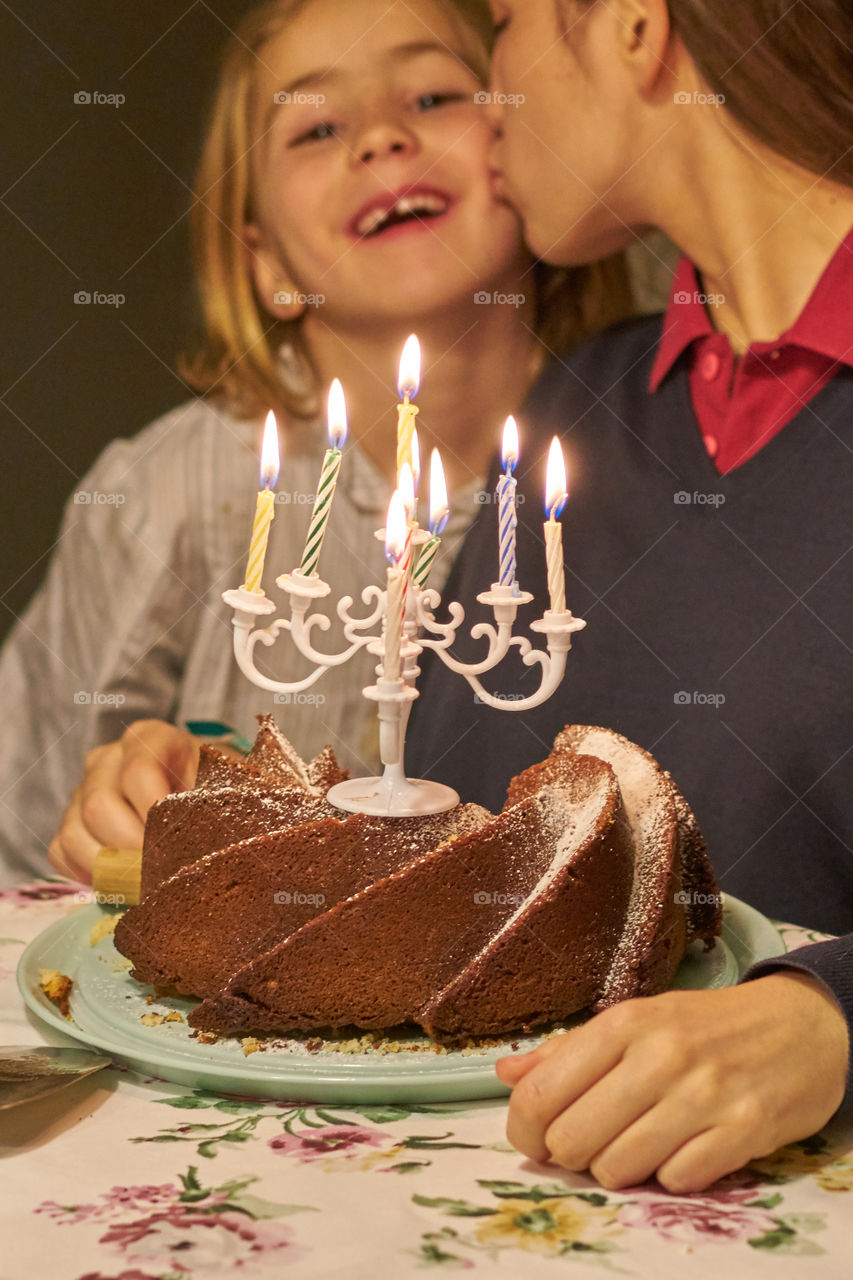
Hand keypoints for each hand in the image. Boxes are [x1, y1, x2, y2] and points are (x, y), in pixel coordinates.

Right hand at [48, 719, 200, 882]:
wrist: (202, 798)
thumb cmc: (216, 790)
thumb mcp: (225, 786)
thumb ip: (213, 805)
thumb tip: (208, 847)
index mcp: (150, 737)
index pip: (138, 773)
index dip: (154, 817)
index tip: (175, 847)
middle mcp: (109, 758)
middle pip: (99, 805)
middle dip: (131, 850)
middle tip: (161, 875)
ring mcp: (84, 788)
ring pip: (74, 833)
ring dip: (109, 868)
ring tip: (145, 884)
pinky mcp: (71, 820)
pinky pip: (60, 851)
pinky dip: (88, 874)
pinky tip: (120, 882)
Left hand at [496, 973, 848, 1192]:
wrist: (799, 1027)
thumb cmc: (704, 1027)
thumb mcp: (635, 1021)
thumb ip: (568, 1051)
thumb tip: (506, 1074)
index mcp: (623, 1023)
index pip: (540, 1093)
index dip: (524, 1130)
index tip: (535, 1138)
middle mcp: (660, 1055)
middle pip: (571, 1140)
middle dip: (572, 1154)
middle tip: (593, 1141)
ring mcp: (703, 1093)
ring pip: (617, 1168)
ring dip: (620, 1168)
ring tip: (639, 1144)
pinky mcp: (743, 1130)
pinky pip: (676, 1181)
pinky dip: (672, 1175)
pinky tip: (684, 1148)